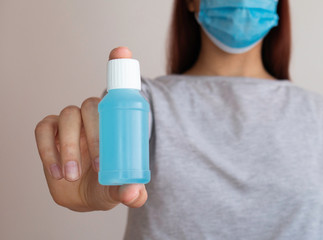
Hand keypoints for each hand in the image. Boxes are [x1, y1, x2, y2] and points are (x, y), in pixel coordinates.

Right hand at [34, 47, 147, 211]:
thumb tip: (133, 192)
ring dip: (69, 146)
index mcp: (116, 121)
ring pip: (67, 116)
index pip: (118, 90)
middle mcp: (94, 116)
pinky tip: (57, 171)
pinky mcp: (50, 131)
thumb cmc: (108, 184)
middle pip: (91, 106)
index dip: (119, 65)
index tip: (122, 51)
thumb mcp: (122, 189)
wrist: (83, 196)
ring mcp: (71, 122)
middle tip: (100, 167)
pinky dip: (48, 149)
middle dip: (95, 136)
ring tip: (72, 175)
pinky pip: (44, 129)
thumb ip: (131, 192)